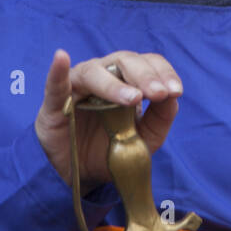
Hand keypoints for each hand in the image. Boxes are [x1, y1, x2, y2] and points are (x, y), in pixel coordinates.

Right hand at [35, 49, 182, 190]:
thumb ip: (160, 118)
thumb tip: (173, 97)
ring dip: (114, 84)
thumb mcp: (143, 139)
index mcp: (127, 80)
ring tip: (132, 98)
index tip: (175, 91)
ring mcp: (78, 86)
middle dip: (145, 76)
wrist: (79, 173)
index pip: (146, 63)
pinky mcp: (54, 101)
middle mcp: (103, 76)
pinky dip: (58, 70)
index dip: (162, 72)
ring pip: (95, 72)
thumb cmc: (111, 148)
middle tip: (158, 94)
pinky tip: (61, 58)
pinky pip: (55, 83)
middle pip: (124, 61)